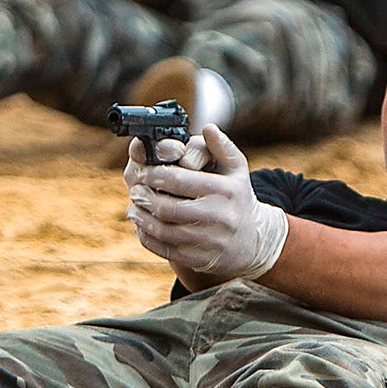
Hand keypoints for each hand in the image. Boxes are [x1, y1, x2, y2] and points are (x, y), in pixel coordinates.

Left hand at [124, 125, 287, 281]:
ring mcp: (209, 241)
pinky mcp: (200, 259)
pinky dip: (147, 238)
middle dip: (144, 197)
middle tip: (134, 189)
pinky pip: (166, 250)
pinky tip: (141, 227)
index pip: (180, 180)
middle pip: (168, 207)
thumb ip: (221, 147)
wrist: (253, 241)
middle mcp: (219, 216)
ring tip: (133, 208)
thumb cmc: (237, 198)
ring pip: (164, 231)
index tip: (143, 171)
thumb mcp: (236, 170)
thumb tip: (208, 127)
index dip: (155, 174)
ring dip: (142, 218)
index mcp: (225, 190)